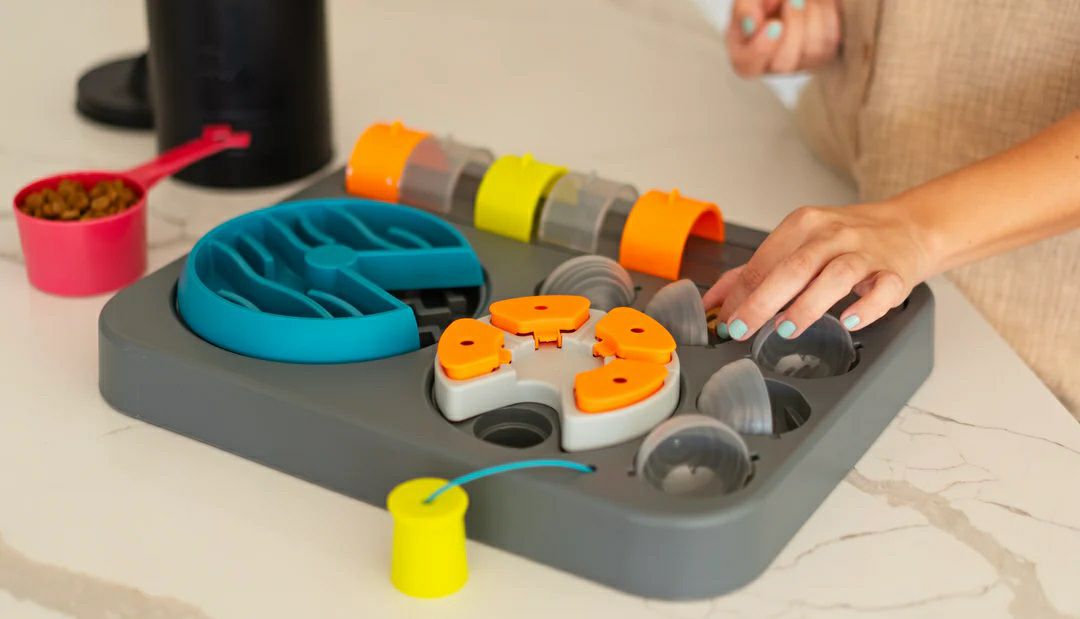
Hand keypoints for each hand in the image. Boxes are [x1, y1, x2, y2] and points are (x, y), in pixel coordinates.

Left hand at [703, 203, 936, 340]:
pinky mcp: (895, 272)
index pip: (765, 260)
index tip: (726, 320)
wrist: (908, 227)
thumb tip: (714, 301)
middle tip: (743, 327)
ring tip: (786, 328)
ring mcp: (866, 252)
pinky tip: (849, 322)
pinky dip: (866, 307)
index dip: (741, 293)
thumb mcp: (796, 244)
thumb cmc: (845, 240)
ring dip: (808, 304)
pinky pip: (883, 290)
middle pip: (795, 266)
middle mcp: (833, 234)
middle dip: (763, 300)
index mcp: (804, 225)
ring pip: (836, 275)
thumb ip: (754, 271)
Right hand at [726, 0, 841, 76]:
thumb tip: (752, 24)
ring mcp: (799, 63)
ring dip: (811, 15)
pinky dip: (826, 15)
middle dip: (793, 26)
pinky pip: (830, 41)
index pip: (748, 65)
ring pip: (812, 52)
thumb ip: (744, 9)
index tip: (774, 24)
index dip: (761, 50)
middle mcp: (771, 64)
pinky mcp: (823, 55)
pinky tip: (818, 2)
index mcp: (744, 52)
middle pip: (784, 63)